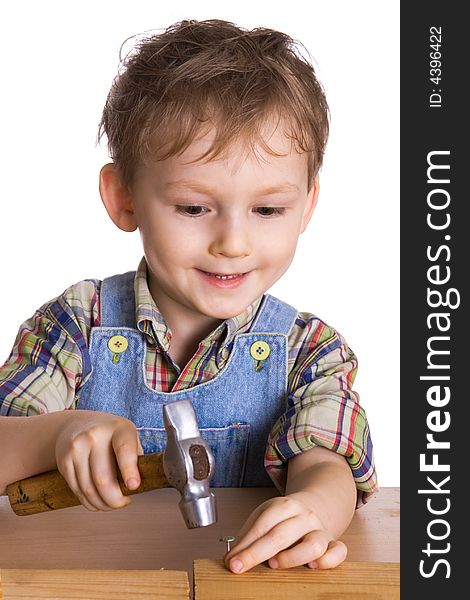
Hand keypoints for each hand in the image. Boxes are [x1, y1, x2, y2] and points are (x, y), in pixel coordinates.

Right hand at [54, 411, 143, 511]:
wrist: (76, 424)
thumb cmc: (110, 434)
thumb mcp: (128, 436)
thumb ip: (135, 457)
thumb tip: (135, 486)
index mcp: (118, 428)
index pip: (124, 449)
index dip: (129, 470)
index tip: (133, 486)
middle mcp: (95, 435)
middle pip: (103, 478)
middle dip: (115, 499)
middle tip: (122, 503)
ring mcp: (77, 448)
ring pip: (88, 488)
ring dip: (101, 504)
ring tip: (110, 504)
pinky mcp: (64, 461)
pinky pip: (76, 489)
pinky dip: (88, 501)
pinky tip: (96, 501)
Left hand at [224, 493, 346, 572]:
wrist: (312, 508)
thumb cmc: (283, 519)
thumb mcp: (263, 519)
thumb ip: (248, 537)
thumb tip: (231, 559)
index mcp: (284, 506)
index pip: (263, 526)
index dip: (246, 546)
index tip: (232, 562)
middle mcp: (304, 516)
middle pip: (281, 535)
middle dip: (257, 553)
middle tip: (242, 566)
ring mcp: (320, 529)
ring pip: (313, 544)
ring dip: (292, 556)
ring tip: (276, 563)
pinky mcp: (333, 543)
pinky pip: (338, 551)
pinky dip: (328, 560)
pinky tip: (314, 566)